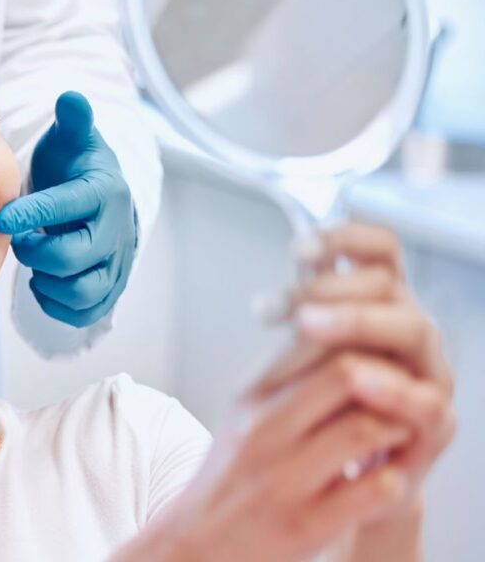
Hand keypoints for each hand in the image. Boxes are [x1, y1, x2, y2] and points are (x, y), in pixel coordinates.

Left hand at [0, 91, 136, 327]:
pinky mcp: (108, 289)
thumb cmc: (76, 168)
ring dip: (48, 281)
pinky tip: (42, 282)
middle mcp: (115, 232)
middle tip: (20, 239)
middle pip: (73, 257)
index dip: (34, 213)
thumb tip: (70, 97)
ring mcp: (114, 264)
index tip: (3, 217)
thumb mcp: (72, 140)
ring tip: (34, 260)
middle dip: (36, 251)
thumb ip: (72, 121)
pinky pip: (85, 312)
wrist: (101, 198)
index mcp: (103, 192)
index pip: (69, 206)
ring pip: (83, 291)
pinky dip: (58, 304)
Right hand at [122, 223, 453, 561]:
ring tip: (395, 436)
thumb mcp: (248, 416)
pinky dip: (392, 481)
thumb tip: (340, 334)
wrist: (197, 542)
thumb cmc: (234, 476)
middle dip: (389, 380)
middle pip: (346, 374)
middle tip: (401, 395)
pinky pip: (373, 490)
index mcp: (252, 399)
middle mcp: (263, 433)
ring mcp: (284, 480)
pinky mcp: (306, 525)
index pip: (317, 338)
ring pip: (365, 429)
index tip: (381, 357)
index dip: (363, 342)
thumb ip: (289, 378)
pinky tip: (384, 479)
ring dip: (398, 430)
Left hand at [268, 224, 455, 536]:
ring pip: (412, 330)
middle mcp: (409, 331)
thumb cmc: (321, 406)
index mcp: (380, 305)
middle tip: (281, 305)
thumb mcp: (302, 353)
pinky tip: (358, 379)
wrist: (340, 477)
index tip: (296, 248)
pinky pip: (428, 399)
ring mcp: (428, 374)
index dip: (345, 238)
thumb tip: (282, 272)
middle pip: (387, 286)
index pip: (379, 251)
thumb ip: (301, 311)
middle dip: (330, 287)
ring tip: (309, 327)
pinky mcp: (436, 423)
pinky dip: (393, 388)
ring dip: (358, 322)